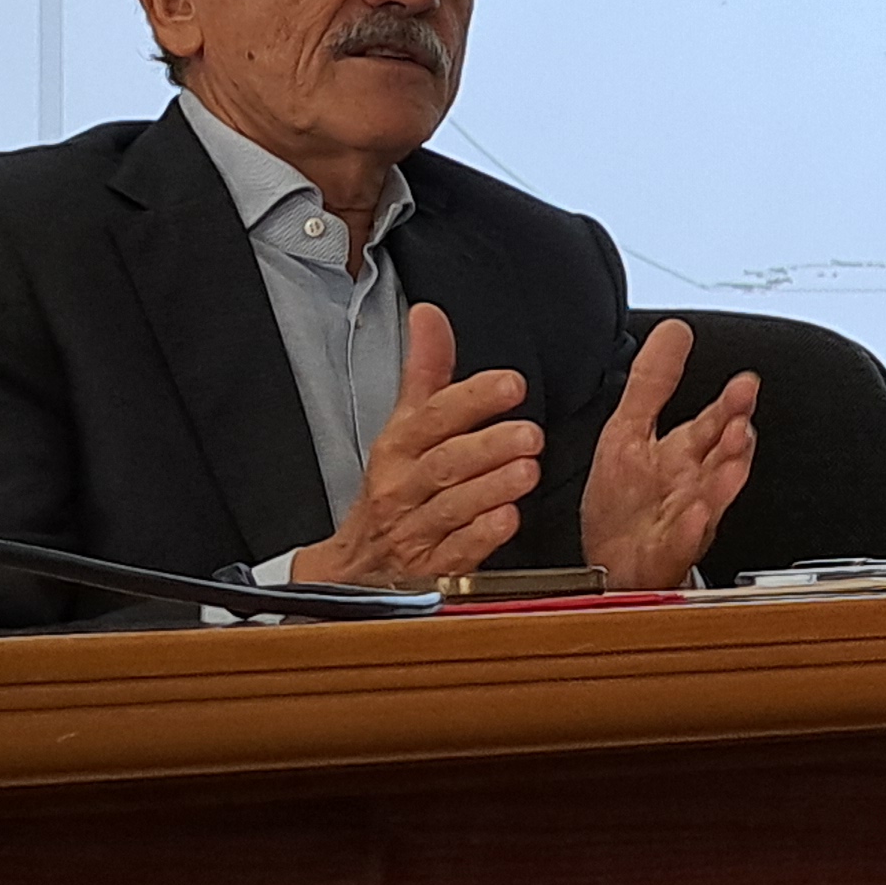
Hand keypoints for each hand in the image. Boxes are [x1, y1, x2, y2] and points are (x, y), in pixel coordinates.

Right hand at [288, 303, 539, 588]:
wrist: (355, 568)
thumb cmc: (393, 488)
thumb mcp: (403, 427)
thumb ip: (426, 372)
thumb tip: (429, 314)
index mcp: (398, 448)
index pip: (431, 416)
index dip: (471, 398)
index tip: (511, 384)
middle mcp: (403, 486)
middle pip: (443, 462)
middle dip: (487, 446)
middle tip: (529, 433)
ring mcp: (414, 530)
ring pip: (450, 507)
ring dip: (490, 487)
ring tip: (527, 469)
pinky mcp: (428, 570)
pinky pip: (452, 555)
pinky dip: (480, 537)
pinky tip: (507, 520)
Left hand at [578, 319, 760, 591]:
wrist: (611, 565)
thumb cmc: (625, 502)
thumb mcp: (629, 428)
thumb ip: (653, 380)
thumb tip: (675, 329)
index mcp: (682, 453)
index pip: (713, 423)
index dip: (730, 405)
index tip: (746, 383)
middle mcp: (691, 484)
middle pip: (720, 459)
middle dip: (734, 442)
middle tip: (743, 423)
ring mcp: (684, 520)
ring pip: (712, 498)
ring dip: (723, 482)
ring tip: (732, 463)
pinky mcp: (665, 554)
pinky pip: (681, 542)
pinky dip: (691, 530)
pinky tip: (697, 515)